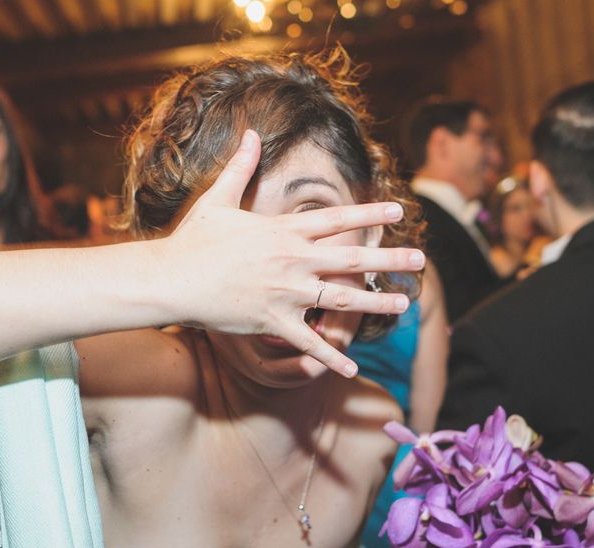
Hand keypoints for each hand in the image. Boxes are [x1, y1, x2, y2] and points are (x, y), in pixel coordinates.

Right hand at [162, 130, 424, 377]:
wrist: (171, 279)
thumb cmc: (193, 240)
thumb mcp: (218, 198)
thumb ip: (241, 167)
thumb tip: (251, 132)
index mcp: (282, 230)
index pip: (336, 220)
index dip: (370, 215)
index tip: (398, 211)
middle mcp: (292, 259)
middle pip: (351, 259)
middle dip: (390, 260)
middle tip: (421, 261)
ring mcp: (285, 292)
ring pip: (341, 300)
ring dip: (375, 303)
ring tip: (403, 304)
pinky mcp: (272, 320)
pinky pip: (308, 342)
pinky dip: (330, 357)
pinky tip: (352, 369)